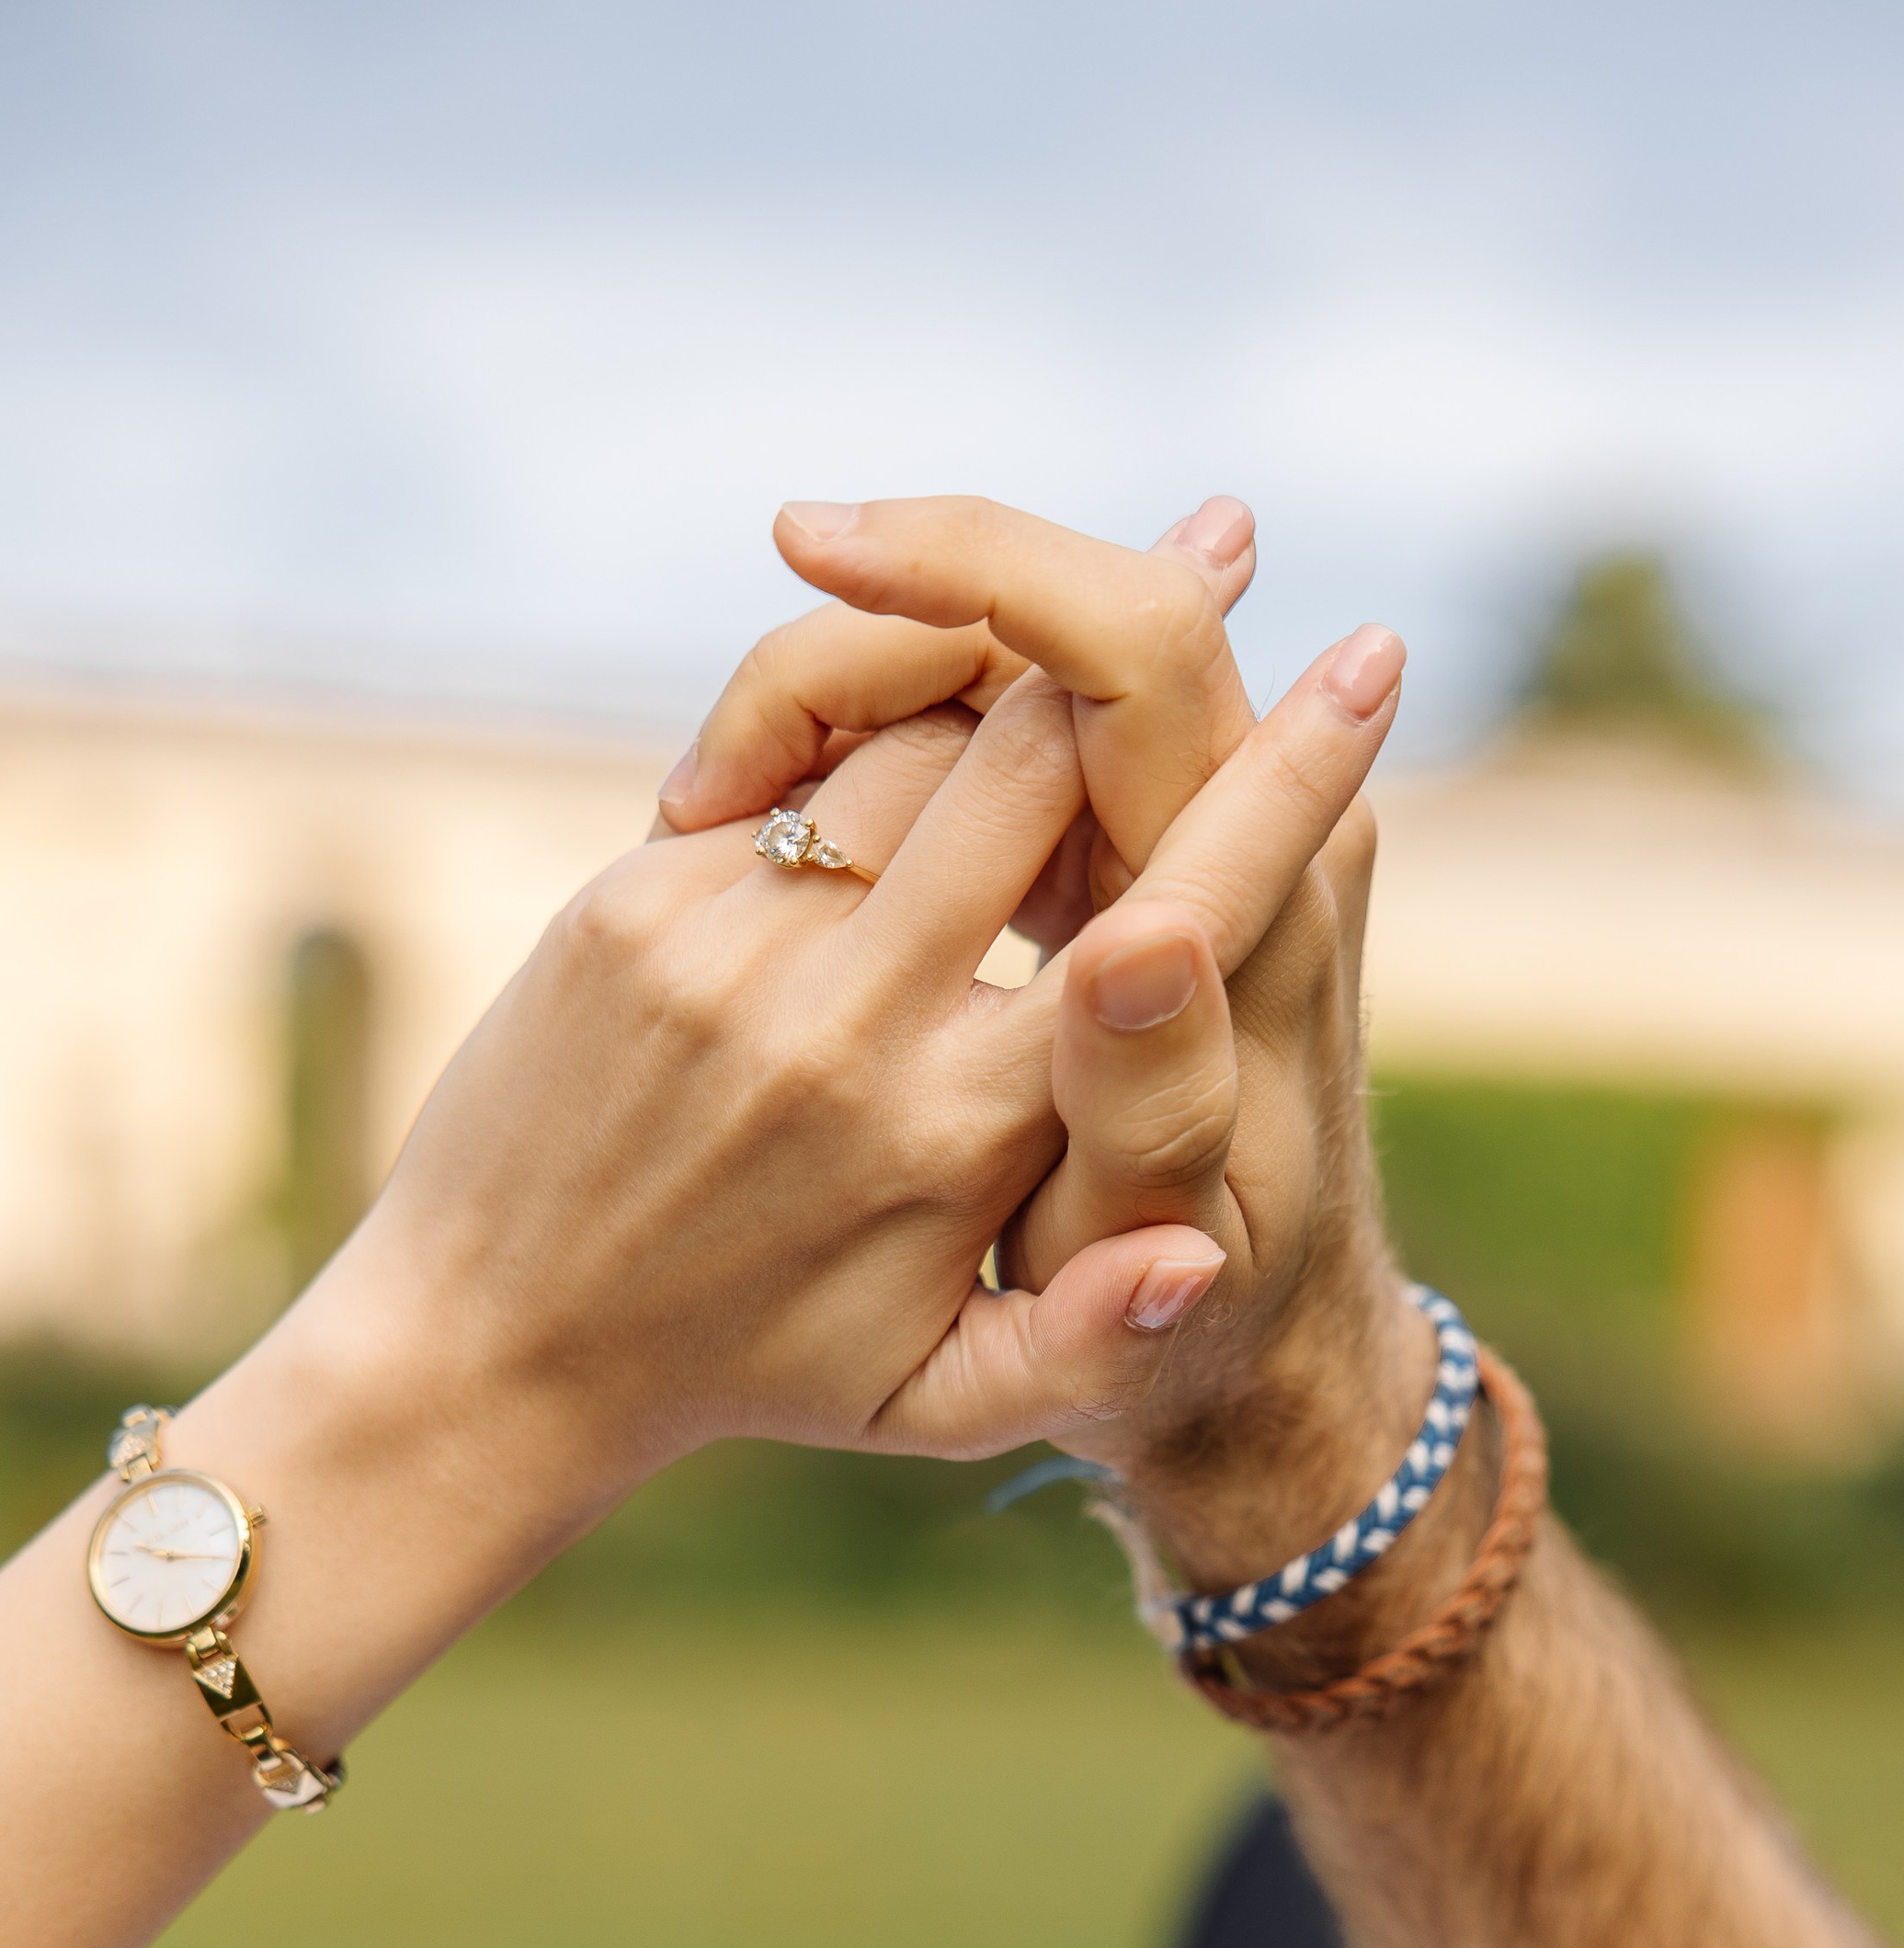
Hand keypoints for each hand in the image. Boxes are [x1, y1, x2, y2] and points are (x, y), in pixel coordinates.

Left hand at [646, 488, 1436, 1623]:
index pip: (1160, 926)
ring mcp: (735, 945)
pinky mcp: (638, 898)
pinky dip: (859, 724)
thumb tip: (1199, 1256)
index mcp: (961, 1136)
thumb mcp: (936, 1403)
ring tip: (1066, 628)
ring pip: (907, 734)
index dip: (1276, 788)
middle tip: (1220, 545)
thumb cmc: (755, 1368)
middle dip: (1138, 640)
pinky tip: (912, 705)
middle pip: (1036, 759)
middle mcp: (855, 1022)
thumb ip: (1086, 1336)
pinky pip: (787, 763)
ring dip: (996, 672)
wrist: (495, 1343)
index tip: (1365, 668)